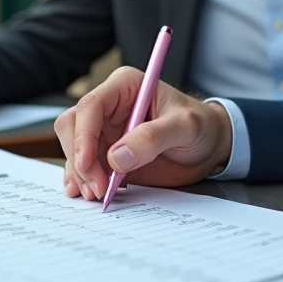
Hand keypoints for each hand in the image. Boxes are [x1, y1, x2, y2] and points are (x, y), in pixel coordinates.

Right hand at [54, 66, 232, 199]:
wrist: (208, 147)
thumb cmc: (201, 127)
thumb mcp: (185, 127)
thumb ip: (153, 138)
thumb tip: (116, 157)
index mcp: (124, 86)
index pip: (91, 105)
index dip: (83, 134)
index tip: (87, 163)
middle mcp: (109, 106)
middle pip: (73, 127)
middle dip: (79, 159)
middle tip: (96, 188)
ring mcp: (105, 131)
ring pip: (74, 148)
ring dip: (79, 174)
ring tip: (94, 194)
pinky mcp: (106, 154)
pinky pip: (84, 166)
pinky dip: (82, 181)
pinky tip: (87, 193)